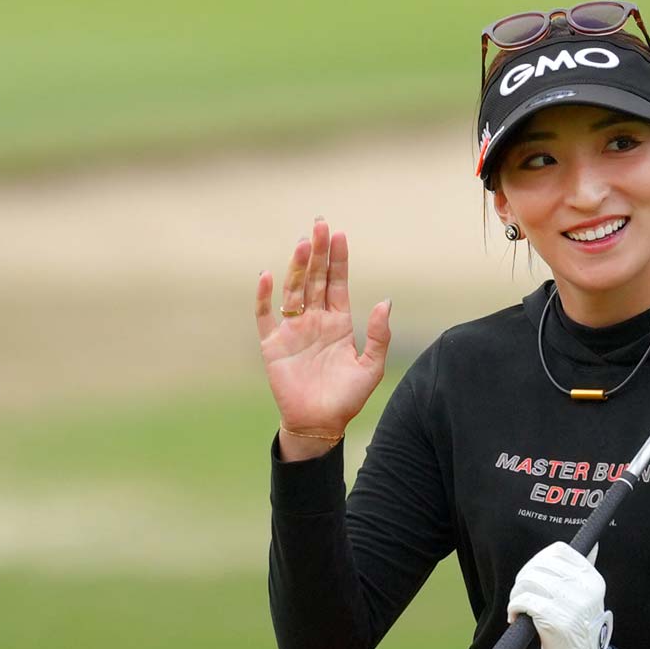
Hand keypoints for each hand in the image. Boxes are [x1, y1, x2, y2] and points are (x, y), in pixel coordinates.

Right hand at [255, 217, 392, 454]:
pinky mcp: (273, 345)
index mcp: (339, 323)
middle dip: (318, 252)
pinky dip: (265, 296)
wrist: (320, 424)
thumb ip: (379, 335)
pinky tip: (268, 275)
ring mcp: (293, 330)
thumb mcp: (371, 366)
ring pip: (294, 291)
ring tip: (303, 243)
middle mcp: (315, 321)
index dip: (338, 260)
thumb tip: (384, 301)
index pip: (337, 283)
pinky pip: (265, 315)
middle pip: (315, 279)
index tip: (340, 235)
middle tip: (320, 224)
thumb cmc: (347, 398)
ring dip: (297, 267)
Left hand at [507, 542, 616, 648]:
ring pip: (528, 581)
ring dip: (516, 594)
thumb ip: (582, 576)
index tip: (533, 577)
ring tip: (520, 607)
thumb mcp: (588, 600)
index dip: (538, 561)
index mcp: (593, 580)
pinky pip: (523, 601)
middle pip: (539, 565)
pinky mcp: (555, 621)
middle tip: (523, 596)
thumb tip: (591, 545)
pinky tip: (517, 618)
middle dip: (523, 579)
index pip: (559, 551)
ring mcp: (571, 605)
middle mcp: (585, 589)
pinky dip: (514, 608)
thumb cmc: (578, 633)